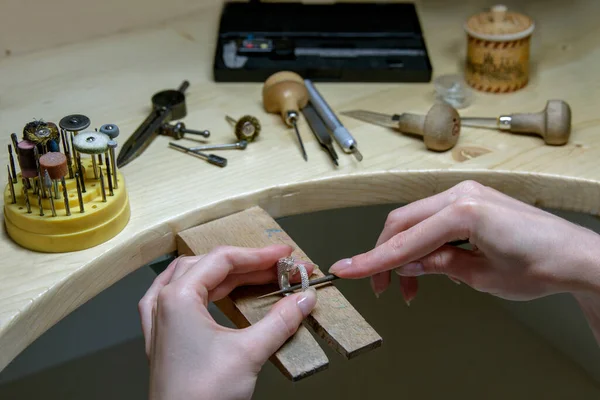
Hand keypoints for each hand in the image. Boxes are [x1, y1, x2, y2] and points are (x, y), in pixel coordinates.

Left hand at [138, 245, 316, 399]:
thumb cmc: (200, 396)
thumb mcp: (249, 353)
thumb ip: (280, 321)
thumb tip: (303, 299)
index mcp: (178, 298)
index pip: (223, 259)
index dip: (259, 255)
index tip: (284, 256)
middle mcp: (164, 303)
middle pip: (209, 266)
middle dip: (248, 265)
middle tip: (280, 268)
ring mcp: (159, 321)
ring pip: (192, 279)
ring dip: (226, 274)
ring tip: (255, 274)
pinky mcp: (162, 339)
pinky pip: (175, 298)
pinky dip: (198, 288)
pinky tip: (204, 288)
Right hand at [329, 180, 599, 303]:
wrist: (577, 256)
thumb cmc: (542, 266)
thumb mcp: (481, 277)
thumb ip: (438, 265)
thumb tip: (408, 265)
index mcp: (463, 212)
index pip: (405, 240)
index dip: (373, 260)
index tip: (347, 270)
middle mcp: (460, 194)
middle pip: (402, 223)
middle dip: (386, 256)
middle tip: (382, 287)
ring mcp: (466, 193)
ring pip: (415, 220)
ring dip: (405, 251)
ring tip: (408, 287)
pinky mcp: (472, 200)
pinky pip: (433, 218)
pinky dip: (423, 242)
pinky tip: (428, 265)